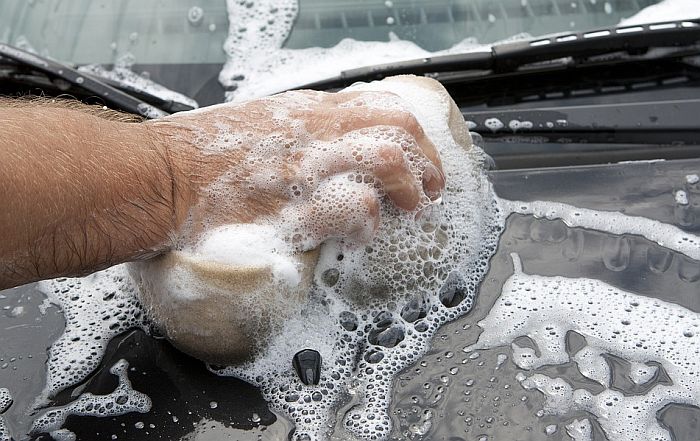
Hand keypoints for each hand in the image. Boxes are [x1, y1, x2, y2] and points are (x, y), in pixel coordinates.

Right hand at [148, 88, 444, 249]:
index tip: (419, 155)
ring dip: (411, 190)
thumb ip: (294, 133)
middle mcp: (312, 133)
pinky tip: (362, 236)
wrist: (154, 178)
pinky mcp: (294, 209)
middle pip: (399, 127)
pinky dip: (370, 224)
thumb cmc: (194, 156)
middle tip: (430, 187)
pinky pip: (357, 208)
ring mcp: (306, 169)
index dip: (411, 133)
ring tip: (412, 211)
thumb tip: (321, 148)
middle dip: (427, 160)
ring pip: (389, 160)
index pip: (379, 104)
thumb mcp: (253, 125)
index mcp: (304, 111)